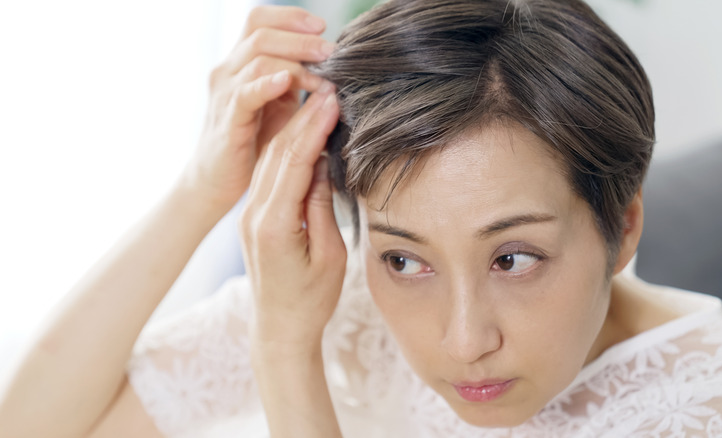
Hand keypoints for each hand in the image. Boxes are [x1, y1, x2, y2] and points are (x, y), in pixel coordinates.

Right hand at [182, 6, 333, 211]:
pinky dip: (267, 84)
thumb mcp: (280, 103)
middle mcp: (229, 70)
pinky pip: (245, 94)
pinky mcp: (228, 119)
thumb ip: (299, 80)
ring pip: (257, 58)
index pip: (259, 20)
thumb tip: (336, 65)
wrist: (219, 179)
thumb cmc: (253, 141)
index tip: (322, 27)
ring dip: (295, 63)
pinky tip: (288, 82)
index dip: (290, 17)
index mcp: (241, 61)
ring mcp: (226, 93)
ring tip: (322, 75)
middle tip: (332, 51)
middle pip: (261, 33)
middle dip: (300, 38)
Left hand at [239, 87, 345, 352]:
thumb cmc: (310, 300)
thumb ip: (323, 208)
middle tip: (328, 88)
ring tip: (317, 100)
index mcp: (274, 225)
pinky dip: (287, 148)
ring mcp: (251, 214)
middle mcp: (255, 214)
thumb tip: (323, 164)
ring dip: (293, 128)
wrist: (279, 328)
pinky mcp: (255, 215)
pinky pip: (270, 173)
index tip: (332, 99)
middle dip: (303, 117)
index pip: (294, 162)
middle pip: (278, 153)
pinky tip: (301, 131)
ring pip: (271, 159)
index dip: (313, 127)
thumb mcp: (330, 256)